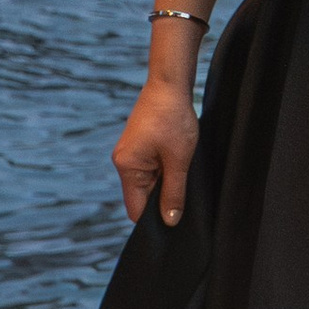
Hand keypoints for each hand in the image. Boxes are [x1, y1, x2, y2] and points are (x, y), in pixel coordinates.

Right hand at [113, 82, 199, 226]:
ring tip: (182, 174)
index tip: (174, 225)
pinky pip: (150, 168)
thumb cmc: (173, 119)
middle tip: (185, 200)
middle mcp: (123, 161)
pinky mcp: (139, 145)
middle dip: (161, 200)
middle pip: (141, 196)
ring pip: (148, 182)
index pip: (135, 209)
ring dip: (165, 183)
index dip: (153, 220)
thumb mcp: (179, 161)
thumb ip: (174, 193)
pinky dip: (164, 171)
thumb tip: (170, 221)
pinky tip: (178, 164)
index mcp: (127, 166)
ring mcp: (130, 153)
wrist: (170, 84)